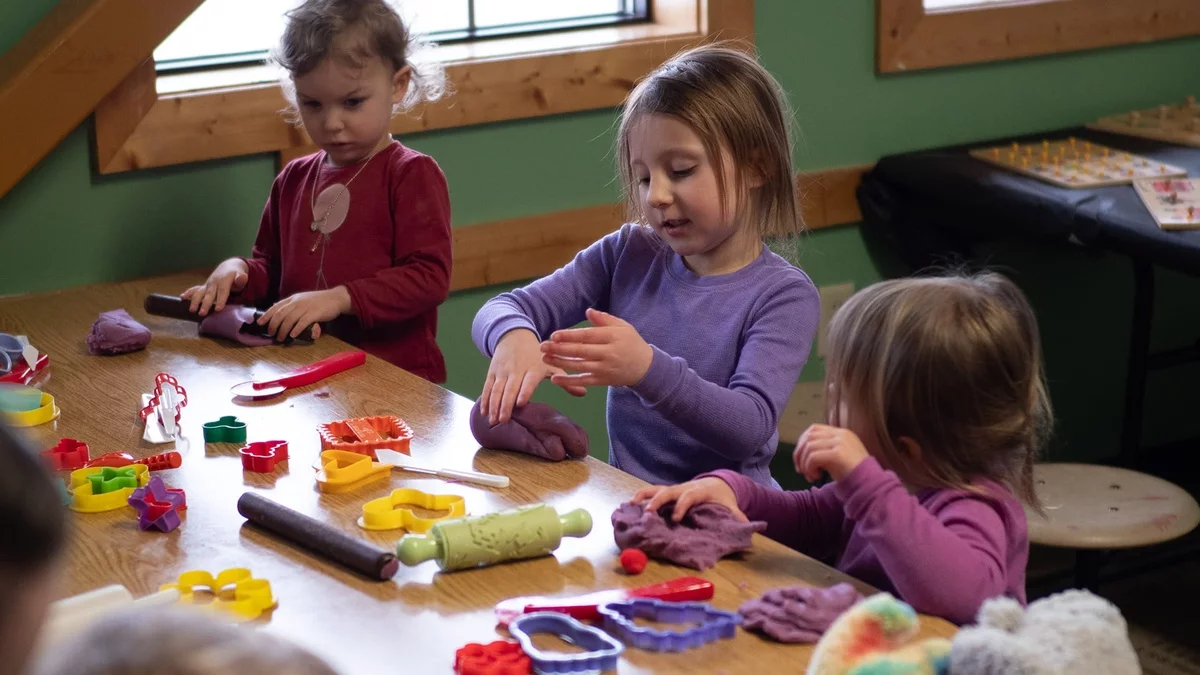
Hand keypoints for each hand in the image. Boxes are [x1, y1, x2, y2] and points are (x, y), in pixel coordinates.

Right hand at [181, 258, 248, 315]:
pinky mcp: (203, 287)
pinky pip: (195, 289)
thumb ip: (241, 279)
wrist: (228, 267)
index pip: (222, 291)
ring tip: (191, 309)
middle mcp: (214, 283)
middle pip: (209, 294)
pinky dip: (188, 293)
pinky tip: (182, 297)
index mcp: (224, 281)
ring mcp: (207, 285)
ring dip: (195, 301)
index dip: (220, 300)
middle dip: (205, 304)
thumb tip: (242, 277)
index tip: (218, 309)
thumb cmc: (236, 275)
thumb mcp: (241, 275)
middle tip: (202, 313)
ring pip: (200, 293)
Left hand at [257, 287, 350, 340]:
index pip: (276, 306)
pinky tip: (293, 335)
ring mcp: (306, 307)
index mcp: (293, 299)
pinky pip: (302, 322)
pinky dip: (296, 329)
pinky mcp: (315, 313)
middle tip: (271, 334)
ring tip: (280, 338)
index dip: (267, 315)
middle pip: (281, 314)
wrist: (336, 298)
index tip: (260, 323)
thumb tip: (277, 309)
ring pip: (289, 319)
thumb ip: (291, 305)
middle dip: (273, 325)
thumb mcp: (303, 299)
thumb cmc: (319, 301)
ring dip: (283, 330)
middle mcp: (297, 302)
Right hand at [481, 329, 585, 424]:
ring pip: (497, 389)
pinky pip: (488, 386)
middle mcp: (516, 370)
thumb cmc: (536, 355)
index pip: (528, 381)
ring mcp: (503, 371)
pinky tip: (484, 412)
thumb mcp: (551, 363)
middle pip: (510, 388)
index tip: (521, 403)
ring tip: (493, 420)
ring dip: (494, 405)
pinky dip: (485, 399)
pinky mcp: (493, 372)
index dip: (524, 391)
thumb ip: (565, 379)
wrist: (514, 335)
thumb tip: (583, 393)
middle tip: (504, 420)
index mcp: (533, 368)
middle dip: (506, 404)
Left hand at [541, 308, 652, 388]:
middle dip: (559, 349)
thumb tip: (588, 311)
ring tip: (544, 358)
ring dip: (560, 363)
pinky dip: (569, 381)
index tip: (554, 335)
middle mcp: (608, 353)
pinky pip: (583, 381)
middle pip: (580, 351)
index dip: (569, 336)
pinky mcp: (603, 381)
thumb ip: (605, 319)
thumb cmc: (631, 343)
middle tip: (542, 346)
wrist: (646, 367)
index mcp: (612, 337)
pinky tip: (555, 379)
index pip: (587, 336)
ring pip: (579, 366)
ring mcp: (605, 368)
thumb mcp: (623, 327)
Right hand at [631, 477, 746, 522]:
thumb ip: (737, 517)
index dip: (681, 506)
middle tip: (648, 513)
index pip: (688, 497)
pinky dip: (640, 497)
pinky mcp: (667, 492)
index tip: (675, 519)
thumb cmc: (722, 498)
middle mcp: (684, 488)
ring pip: (656, 488)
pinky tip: (629, 506)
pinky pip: (651, 491)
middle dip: (657, 501)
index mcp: (699, 492)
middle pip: (668, 491)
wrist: (717, 483)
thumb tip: (747, 528)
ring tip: (631, 505)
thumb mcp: (731, 506)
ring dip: (644, 496)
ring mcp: (674, 489)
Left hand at [793, 424, 869, 482]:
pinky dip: (809, 468)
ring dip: (804, 464)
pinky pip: (813, 457)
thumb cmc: (854, 474)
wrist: (870, 484)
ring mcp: (840, 442)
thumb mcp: (839, 455)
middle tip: (800, 470)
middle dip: (799, 454)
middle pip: (808, 436)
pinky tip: (816, 477)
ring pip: (809, 447)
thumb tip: (802, 451)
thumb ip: (825, 448)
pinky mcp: (838, 454)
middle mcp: (840, 434)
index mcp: (841, 433)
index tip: (800, 459)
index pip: (814, 429)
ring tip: (810, 476)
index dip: (802, 443)